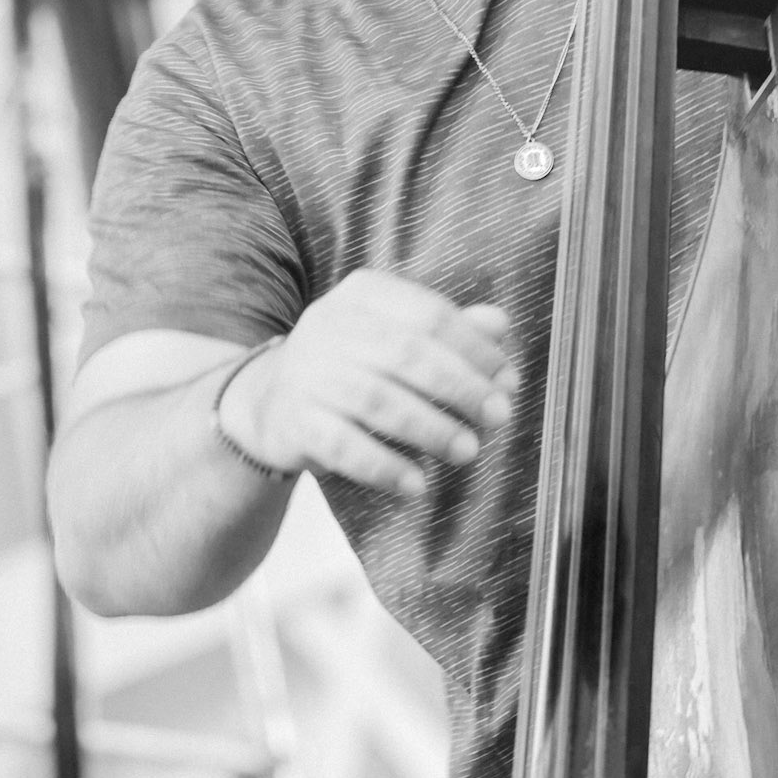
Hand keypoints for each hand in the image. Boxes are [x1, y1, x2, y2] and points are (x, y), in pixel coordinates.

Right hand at [222, 270, 518, 498]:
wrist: (270, 400)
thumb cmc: (352, 364)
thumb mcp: (396, 335)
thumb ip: (449, 330)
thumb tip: (500, 324)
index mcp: (363, 293)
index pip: (429, 314)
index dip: (475, 349)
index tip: (507, 380)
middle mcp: (330, 324)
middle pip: (406, 353)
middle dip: (460, 387)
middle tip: (499, 417)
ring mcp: (308, 372)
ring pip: (377, 400)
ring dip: (430, 428)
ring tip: (468, 452)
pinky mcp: (293, 420)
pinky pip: (343, 446)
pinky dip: (384, 466)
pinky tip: (417, 484)